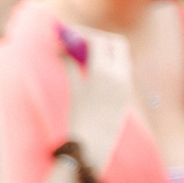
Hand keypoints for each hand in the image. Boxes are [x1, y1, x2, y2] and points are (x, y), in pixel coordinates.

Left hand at [63, 26, 134, 170]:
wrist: (91, 148)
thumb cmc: (100, 128)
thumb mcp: (114, 103)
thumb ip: (108, 80)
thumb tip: (94, 61)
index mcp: (126, 80)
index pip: (120, 46)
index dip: (105, 39)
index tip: (91, 39)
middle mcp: (116, 78)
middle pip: (105, 41)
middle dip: (88, 34)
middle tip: (73, 34)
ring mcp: (98, 82)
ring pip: (89, 46)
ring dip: (74, 38)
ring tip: (61, 36)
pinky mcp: (79, 89)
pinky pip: (71, 63)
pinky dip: (63, 53)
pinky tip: (57, 50)